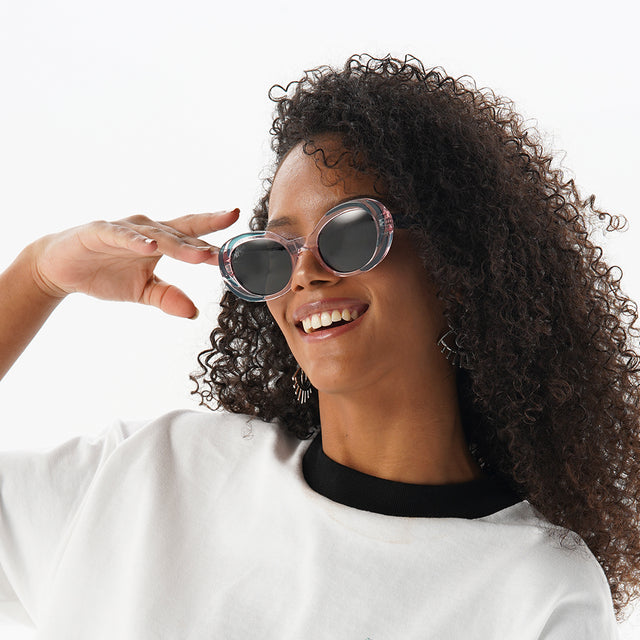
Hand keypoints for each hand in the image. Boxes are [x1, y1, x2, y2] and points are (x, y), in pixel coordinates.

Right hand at [28, 209, 239, 318]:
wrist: (61, 268)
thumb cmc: (106, 273)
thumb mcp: (142, 290)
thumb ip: (168, 297)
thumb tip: (194, 312)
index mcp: (161, 242)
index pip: (194, 236)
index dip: (217, 236)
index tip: (243, 240)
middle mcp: (148, 230)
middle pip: (183, 233)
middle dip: (207, 242)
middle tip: (229, 253)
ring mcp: (125, 229)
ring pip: (157, 235)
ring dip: (178, 245)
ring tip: (198, 255)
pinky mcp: (99, 231)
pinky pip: (120, 235)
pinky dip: (135, 240)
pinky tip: (149, 247)